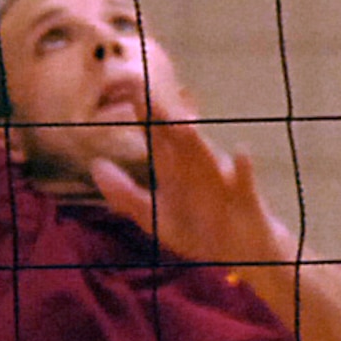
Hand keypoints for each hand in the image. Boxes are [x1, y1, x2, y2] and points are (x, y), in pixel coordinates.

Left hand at [90, 96, 294, 270]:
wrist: (240, 249)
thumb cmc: (195, 231)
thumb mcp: (154, 217)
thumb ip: (125, 194)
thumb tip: (96, 166)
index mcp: (174, 172)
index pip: (157, 140)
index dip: (146, 118)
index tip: (134, 91)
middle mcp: (197, 169)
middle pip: (181, 142)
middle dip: (169, 122)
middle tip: (155, 100)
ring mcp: (222, 181)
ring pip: (208, 159)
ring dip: (198, 144)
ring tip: (186, 127)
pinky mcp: (245, 198)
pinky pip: (244, 182)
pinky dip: (242, 169)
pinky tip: (240, 153)